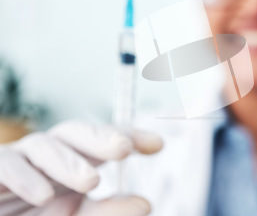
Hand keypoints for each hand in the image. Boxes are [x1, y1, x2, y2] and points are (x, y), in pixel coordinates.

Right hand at [0, 121, 162, 215]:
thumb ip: (106, 212)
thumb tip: (145, 203)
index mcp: (74, 162)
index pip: (104, 140)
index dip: (130, 136)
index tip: (158, 144)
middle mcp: (49, 155)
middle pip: (76, 132)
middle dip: (101, 137)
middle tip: (123, 149)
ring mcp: (20, 160)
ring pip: (45, 145)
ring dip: (68, 161)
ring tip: (91, 182)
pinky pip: (7, 164)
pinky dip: (24, 177)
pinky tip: (42, 195)